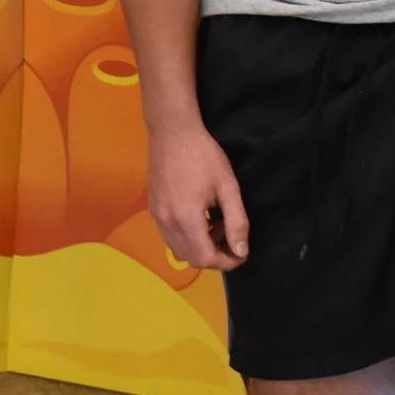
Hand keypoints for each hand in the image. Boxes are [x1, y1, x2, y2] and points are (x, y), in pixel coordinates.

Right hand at [148, 116, 249, 270]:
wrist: (172, 132)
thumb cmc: (204, 155)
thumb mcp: (228, 187)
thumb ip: (237, 222)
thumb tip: (241, 252)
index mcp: (186, 218)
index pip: (206, 258)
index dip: (227, 262)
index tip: (242, 252)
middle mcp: (167, 222)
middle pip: (192, 258)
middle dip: (216, 255)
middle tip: (230, 235)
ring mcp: (157, 216)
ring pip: (179, 250)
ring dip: (201, 247)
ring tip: (215, 225)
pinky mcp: (153, 209)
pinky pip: (170, 237)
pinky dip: (187, 238)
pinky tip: (199, 218)